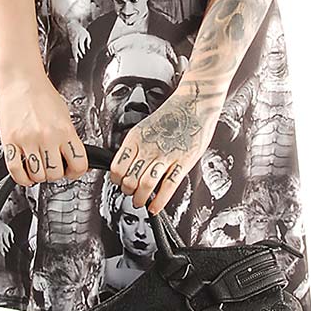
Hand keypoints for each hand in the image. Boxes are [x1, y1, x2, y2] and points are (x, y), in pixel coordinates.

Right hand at [0, 71, 89, 187]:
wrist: (20, 80)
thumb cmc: (41, 94)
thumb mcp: (64, 115)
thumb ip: (68, 137)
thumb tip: (73, 157)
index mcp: (65, 130)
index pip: (79, 164)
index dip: (76, 172)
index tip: (72, 170)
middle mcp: (47, 136)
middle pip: (56, 174)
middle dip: (55, 174)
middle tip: (52, 167)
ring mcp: (28, 140)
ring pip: (37, 176)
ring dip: (38, 176)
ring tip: (38, 167)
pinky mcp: (10, 141)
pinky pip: (16, 170)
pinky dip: (22, 177)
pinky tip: (25, 172)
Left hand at [109, 84, 219, 214]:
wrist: (195, 103)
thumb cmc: (173, 114)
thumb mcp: (146, 126)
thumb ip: (137, 145)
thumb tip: (129, 164)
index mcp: (136, 138)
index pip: (117, 167)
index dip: (116, 180)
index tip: (119, 183)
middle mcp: (149, 148)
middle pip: (129, 179)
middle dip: (127, 191)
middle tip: (130, 194)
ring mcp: (166, 156)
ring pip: (145, 186)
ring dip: (140, 199)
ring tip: (140, 202)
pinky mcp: (183, 162)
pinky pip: (168, 187)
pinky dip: (159, 201)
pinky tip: (155, 207)